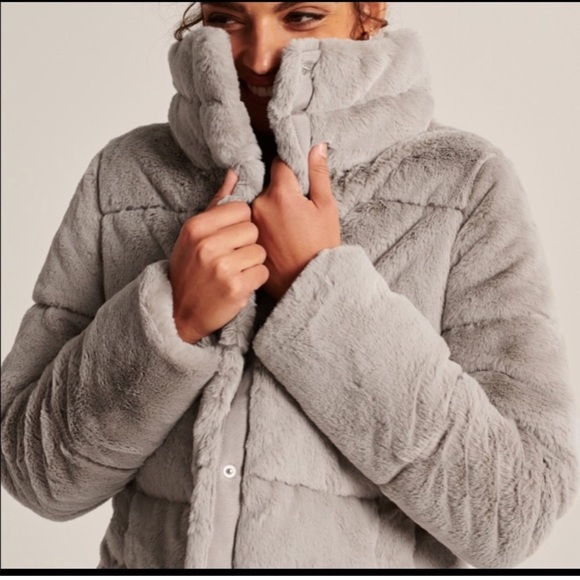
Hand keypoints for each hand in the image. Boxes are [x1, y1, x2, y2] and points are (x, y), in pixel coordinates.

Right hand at [169, 169, 269, 342]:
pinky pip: (262, 272)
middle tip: (232, 259)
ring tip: (235, 272)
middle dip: (247, 244)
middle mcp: (207, 245)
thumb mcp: (194, 235)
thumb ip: (216, 205)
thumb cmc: (189, 270)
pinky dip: (255, 280)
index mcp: (196, 227)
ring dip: (252, 263)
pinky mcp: (236, 288)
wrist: (179, 313)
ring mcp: (221, 267)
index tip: (229, 238)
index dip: (240, 224)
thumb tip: (235, 173)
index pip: (241, 208)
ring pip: (260, 251)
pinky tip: (239, 285)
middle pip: (253, 230)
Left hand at [251, 143, 340, 300]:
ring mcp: (250, 223)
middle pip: (266, 182)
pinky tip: (276, 232)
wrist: (309, 283)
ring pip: (257, 200)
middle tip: (294, 204)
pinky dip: (261, 220)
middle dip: (279, 187)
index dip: (290, 165)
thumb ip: (318, 174)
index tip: (297, 173)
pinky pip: (251, 219)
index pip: (279, 162)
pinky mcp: (246, 237)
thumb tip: (315, 145)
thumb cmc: (322, 246)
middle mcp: (259, 205)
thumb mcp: (327, 208)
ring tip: (286, 222)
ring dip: (268, 203)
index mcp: (281, 194)